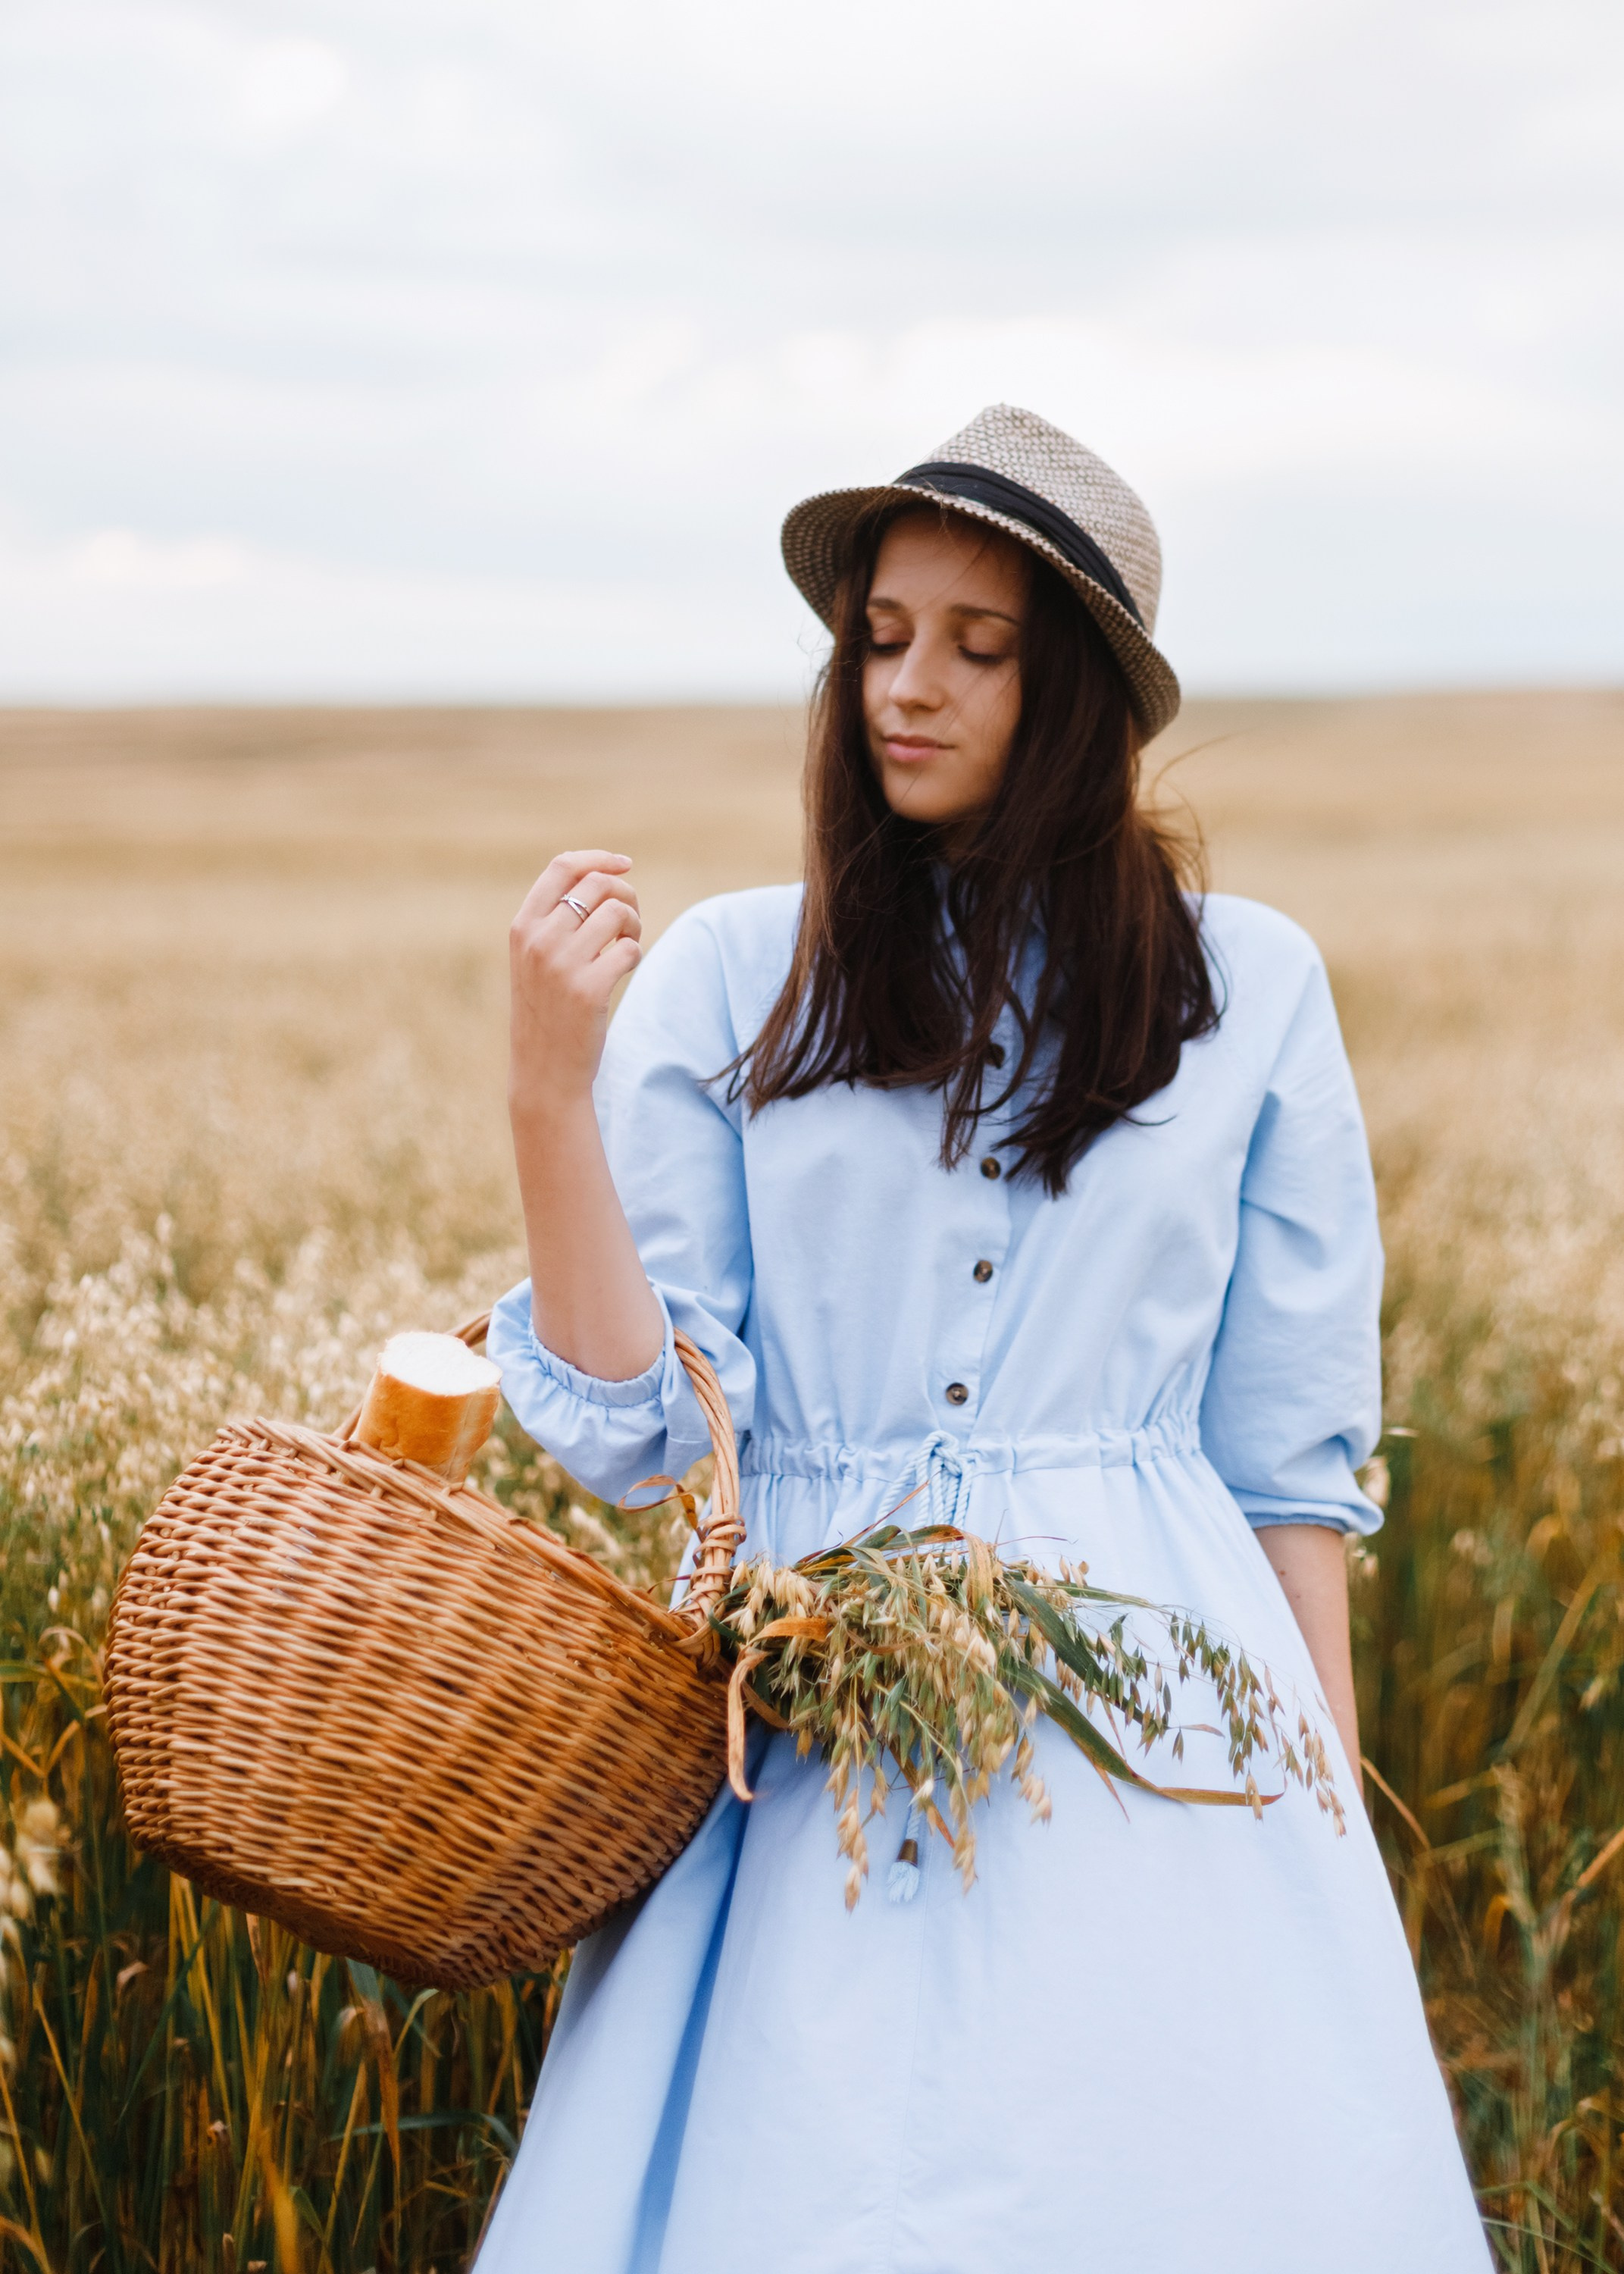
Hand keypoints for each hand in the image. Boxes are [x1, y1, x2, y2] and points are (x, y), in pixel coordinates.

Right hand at [509, 851, 641, 1117]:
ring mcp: (561, 964)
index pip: (562, 867)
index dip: (598, 859)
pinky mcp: (588, 990)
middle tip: (629, 923)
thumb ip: (556, 921)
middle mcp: (538, 939)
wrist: (544, 1071)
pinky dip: (636, 955)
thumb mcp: (536, 960)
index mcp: (522, 927)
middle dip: (626, 896)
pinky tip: (624, 969)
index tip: (624, 864)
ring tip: (627, 946)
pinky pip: (631, 949)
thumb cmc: (547, 1011)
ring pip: (618, 912)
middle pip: (598, 885)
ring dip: (634, 925)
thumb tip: (605, 877)